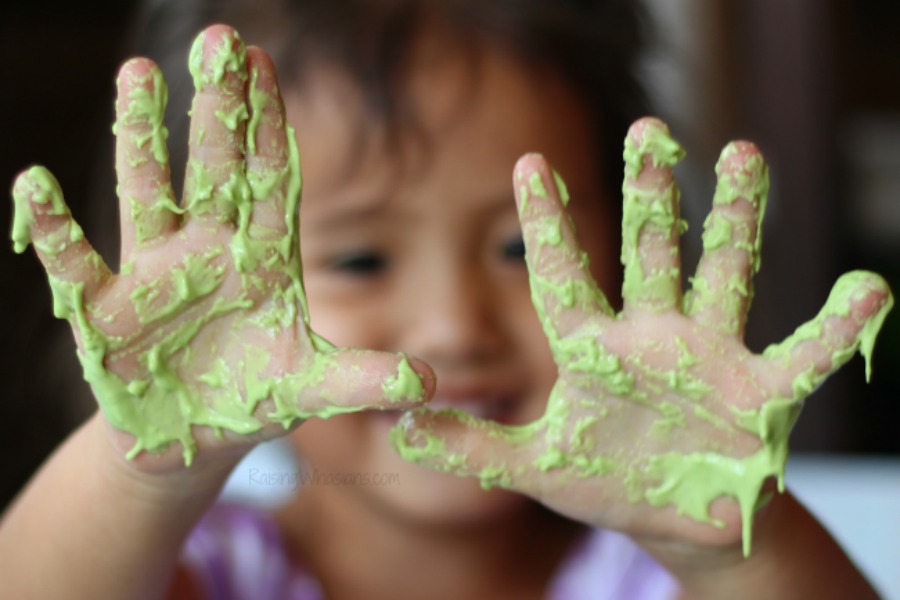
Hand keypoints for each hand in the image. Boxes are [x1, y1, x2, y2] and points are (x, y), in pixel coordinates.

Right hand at [11, 25, 432, 469]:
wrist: (190, 433)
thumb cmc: (253, 396)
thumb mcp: (311, 386)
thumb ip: (364, 377)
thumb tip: (430, 383)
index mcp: (261, 261)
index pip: (267, 181)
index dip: (268, 126)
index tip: (266, 65)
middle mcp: (207, 251)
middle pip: (213, 169)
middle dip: (216, 108)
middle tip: (218, 38)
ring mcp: (152, 273)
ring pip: (146, 193)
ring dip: (140, 137)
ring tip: (137, 73)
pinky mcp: (104, 310)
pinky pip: (77, 262)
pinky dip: (57, 230)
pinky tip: (37, 185)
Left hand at [390, 117, 891, 554]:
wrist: (675, 517)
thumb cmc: (605, 481)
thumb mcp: (533, 466)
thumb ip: (469, 446)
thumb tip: (401, 425)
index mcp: (593, 349)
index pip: (564, 275)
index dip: (546, 223)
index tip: (529, 163)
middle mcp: (652, 336)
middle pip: (649, 252)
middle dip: (648, 193)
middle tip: (646, 126)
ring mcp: (710, 355)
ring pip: (724, 274)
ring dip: (736, 220)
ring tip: (747, 153)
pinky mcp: (762, 392)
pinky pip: (803, 355)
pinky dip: (836, 328)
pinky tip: (868, 291)